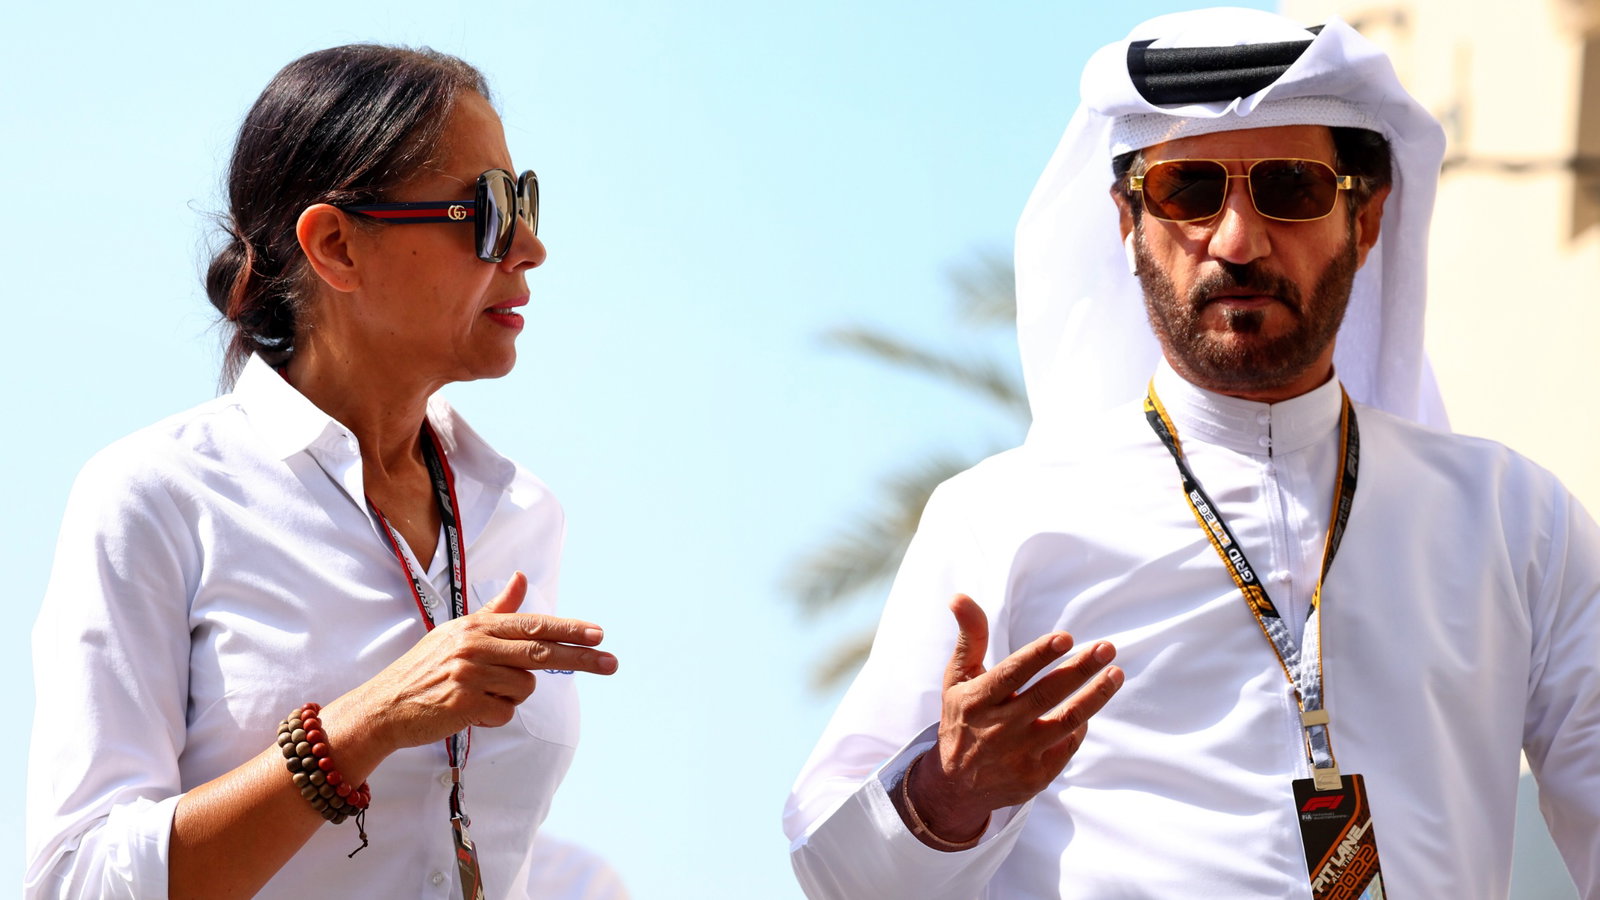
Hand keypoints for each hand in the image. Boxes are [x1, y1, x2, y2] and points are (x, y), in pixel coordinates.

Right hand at [331, 571, 616, 757]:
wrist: (384, 706)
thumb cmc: (426, 668)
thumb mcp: (458, 631)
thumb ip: (496, 609)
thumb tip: (521, 577)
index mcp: (476, 625)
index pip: (533, 625)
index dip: (569, 629)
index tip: (599, 634)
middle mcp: (474, 645)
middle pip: (541, 654)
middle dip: (581, 659)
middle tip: (612, 663)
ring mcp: (469, 674)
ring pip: (523, 689)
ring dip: (509, 697)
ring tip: (479, 694)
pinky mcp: (464, 703)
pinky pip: (504, 713)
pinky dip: (493, 716)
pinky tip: (468, 711)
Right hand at [900, 594, 1121, 846]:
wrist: (956, 786)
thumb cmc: (963, 718)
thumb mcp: (957, 679)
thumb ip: (970, 638)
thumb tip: (959, 596)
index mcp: (977, 701)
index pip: (1012, 674)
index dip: (1039, 655)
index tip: (1065, 637)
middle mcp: (997, 729)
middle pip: (1047, 695)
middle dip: (1080, 669)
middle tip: (1107, 648)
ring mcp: (1019, 755)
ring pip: (1067, 721)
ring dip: (1095, 695)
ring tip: (1116, 674)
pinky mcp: (1036, 777)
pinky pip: (1068, 744)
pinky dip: (1081, 723)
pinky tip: (1090, 702)